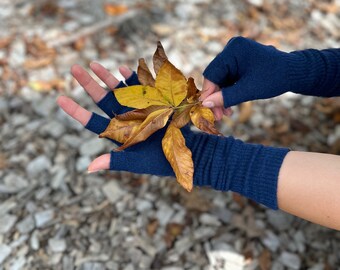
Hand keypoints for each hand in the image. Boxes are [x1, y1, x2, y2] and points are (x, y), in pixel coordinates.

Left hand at [57, 62, 176, 174]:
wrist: (186, 151)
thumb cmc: (158, 161)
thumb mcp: (135, 162)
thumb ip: (114, 161)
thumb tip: (89, 167)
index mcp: (117, 133)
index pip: (92, 121)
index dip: (76, 111)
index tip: (60, 99)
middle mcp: (125, 117)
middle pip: (102, 99)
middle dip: (88, 84)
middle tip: (74, 68)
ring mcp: (138, 107)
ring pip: (118, 89)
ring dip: (106, 76)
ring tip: (93, 64)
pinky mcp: (153, 100)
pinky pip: (140, 86)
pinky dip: (131, 77)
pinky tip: (122, 67)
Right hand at [201, 36, 290, 108]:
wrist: (294, 73)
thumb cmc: (274, 78)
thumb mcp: (248, 90)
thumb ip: (225, 97)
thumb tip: (205, 104)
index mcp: (233, 50)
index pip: (212, 73)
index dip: (208, 92)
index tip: (207, 109)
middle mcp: (232, 49)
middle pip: (215, 77)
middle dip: (216, 97)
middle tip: (218, 116)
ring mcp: (235, 55)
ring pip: (221, 80)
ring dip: (222, 97)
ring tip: (226, 114)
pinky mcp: (239, 62)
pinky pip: (228, 78)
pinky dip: (229, 92)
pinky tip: (230, 105)